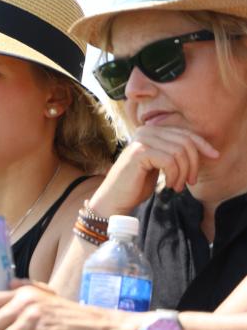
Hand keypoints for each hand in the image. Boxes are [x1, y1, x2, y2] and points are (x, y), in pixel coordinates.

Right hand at [89, 126, 218, 216]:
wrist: (115, 198)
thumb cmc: (137, 183)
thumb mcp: (160, 164)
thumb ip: (174, 152)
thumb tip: (204, 148)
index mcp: (151, 130)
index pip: (184, 133)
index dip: (203, 144)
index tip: (215, 156)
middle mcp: (145, 131)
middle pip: (185, 142)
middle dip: (193, 164)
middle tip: (190, 182)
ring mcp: (141, 140)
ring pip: (179, 152)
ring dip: (183, 173)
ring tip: (177, 186)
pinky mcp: (139, 153)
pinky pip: (170, 161)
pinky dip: (174, 176)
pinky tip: (167, 185)